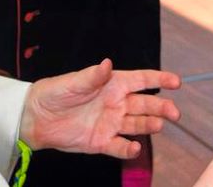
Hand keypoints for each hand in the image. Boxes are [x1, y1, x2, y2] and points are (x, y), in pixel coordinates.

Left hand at [20, 59, 181, 157]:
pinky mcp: (101, 142)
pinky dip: (128, 149)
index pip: (142, 80)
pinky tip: (134, 148)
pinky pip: (119, 146)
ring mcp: (111, 123)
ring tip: (158, 126)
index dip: (160, 79)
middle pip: (146, 104)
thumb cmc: (55, 93)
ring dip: (149, 125)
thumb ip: (93, 76)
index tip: (177, 82)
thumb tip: (107, 63)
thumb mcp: (73, 82)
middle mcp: (117, 103)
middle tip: (174, 113)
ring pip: (137, 124)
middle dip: (162, 108)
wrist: (35, 118)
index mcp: (113, 84)